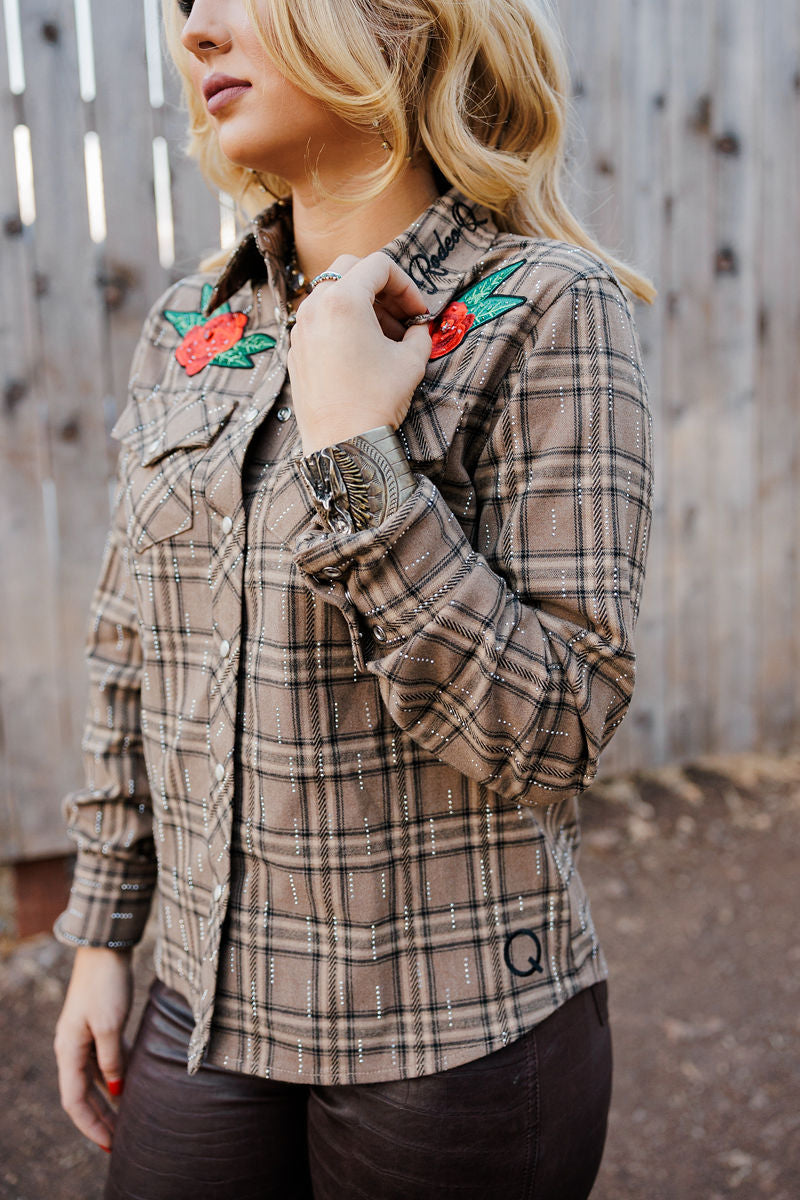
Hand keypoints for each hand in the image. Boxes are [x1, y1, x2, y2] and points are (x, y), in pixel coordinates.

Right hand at [54, 946, 133, 1151]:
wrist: (104, 948)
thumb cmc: (106, 984)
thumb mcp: (110, 1026)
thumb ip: (111, 1061)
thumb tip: (115, 1091)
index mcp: (67, 1051)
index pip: (74, 1102)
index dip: (91, 1126)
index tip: (110, 1145)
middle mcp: (71, 1048)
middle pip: (83, 1094)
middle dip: (100, 1119)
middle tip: (121, 1141)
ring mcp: (83, 1037)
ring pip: (94, 1078)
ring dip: (109, 1100)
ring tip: (128, 1119)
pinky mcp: (97, 1025)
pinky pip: (103, 1060)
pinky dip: (115, 1076)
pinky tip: (131, 1084)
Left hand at [287, 251, 431, 454]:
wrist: (342, 443)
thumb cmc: (376, 401)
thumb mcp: (411, 361)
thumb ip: (419, 333)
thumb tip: (417, 328)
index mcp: (344, 300)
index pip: (379, 265)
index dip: (407, 284)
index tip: (419, 312)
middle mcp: (315, 307)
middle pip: (349, 268)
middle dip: (380, 287)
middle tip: (401, 315)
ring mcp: (300, 329)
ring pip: (331, 294)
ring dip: (360, 305)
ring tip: (384, 336)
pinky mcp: (295, 351)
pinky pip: (319, 321)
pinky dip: (341, 324)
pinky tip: (361, 352)